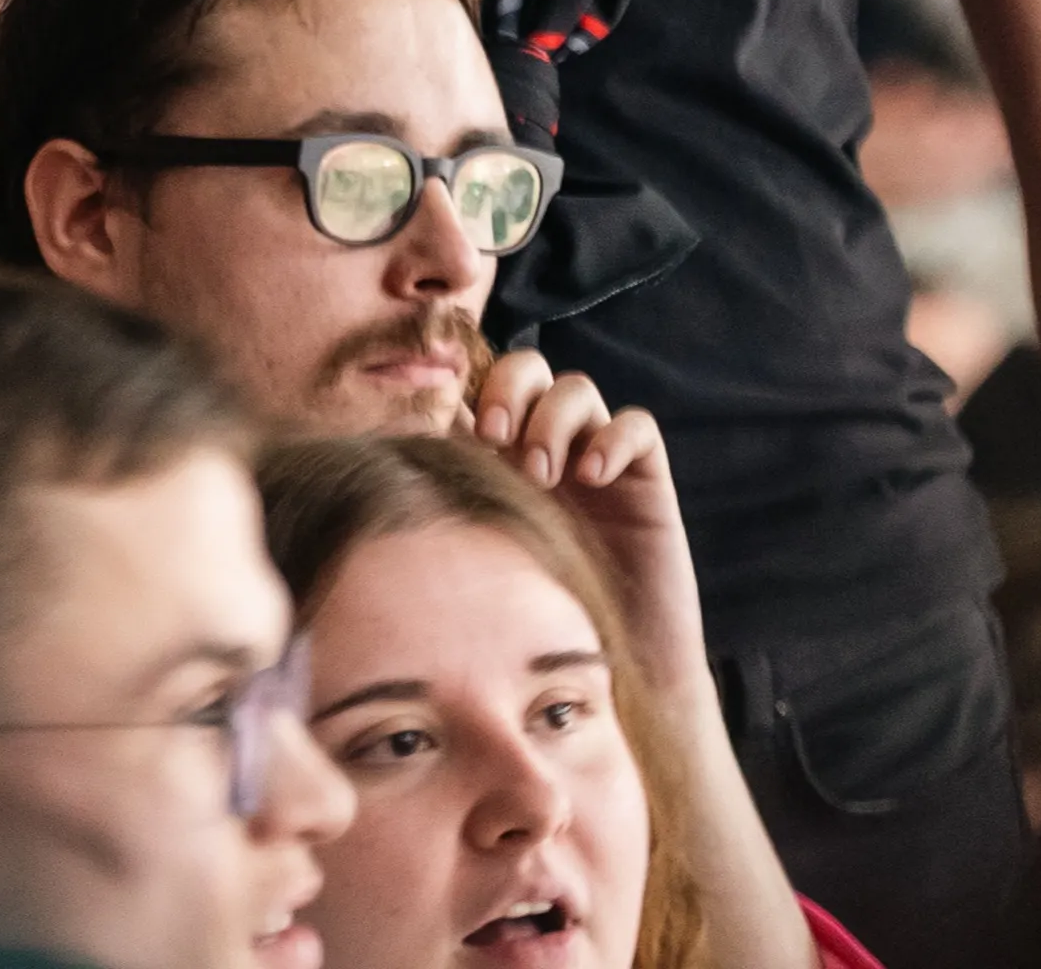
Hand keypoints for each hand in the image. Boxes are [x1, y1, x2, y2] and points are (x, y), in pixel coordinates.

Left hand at [464, 349, 709, 696]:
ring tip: (542, 474)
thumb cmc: (536, 625)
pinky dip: (612, 439)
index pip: (481, 391)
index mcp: (501, 460)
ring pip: (577, 389)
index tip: (442, 415)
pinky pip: (638, 425)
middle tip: (494, 435)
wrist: (613, 669)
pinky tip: (592, 476)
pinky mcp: (644, 479)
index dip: (463, 385)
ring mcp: (596, 459)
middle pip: (528, 370)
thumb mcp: (483, 558)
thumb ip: (452, 505)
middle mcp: (548, 449)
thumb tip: (397, 460)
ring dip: (553, 419)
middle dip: (508, 389)